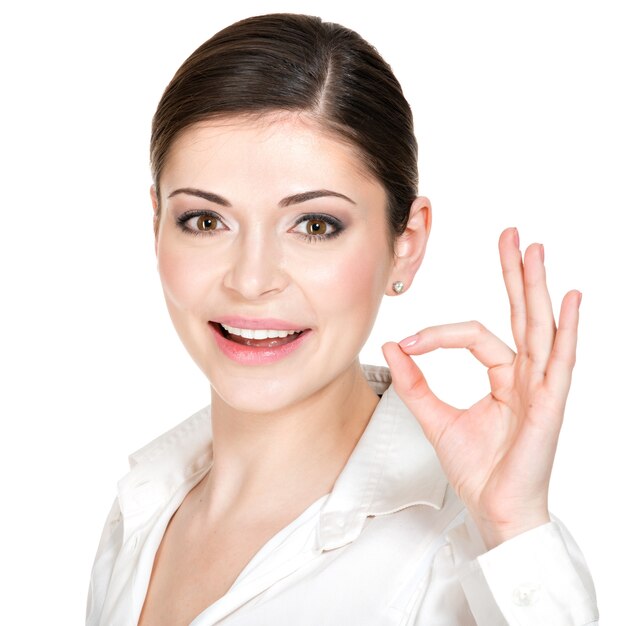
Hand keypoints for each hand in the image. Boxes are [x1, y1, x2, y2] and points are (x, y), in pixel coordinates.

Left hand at [382, 227, 581, 548]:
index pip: (473, 335)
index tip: (408, 343)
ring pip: (540, 327)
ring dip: (537, 287)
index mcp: (503, 376)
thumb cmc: (477, 468)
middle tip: (509, 234)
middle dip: (514, 273)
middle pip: (521, 313)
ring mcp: (541, 387)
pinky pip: (560, 361)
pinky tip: (567, 299)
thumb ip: (414, 382)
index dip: (438, 334)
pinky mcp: (549, 404)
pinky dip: (566, 329)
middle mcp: (525, 375)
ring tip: (533, 250)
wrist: (493, 508)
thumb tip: (393, 346)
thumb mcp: (435, 417)